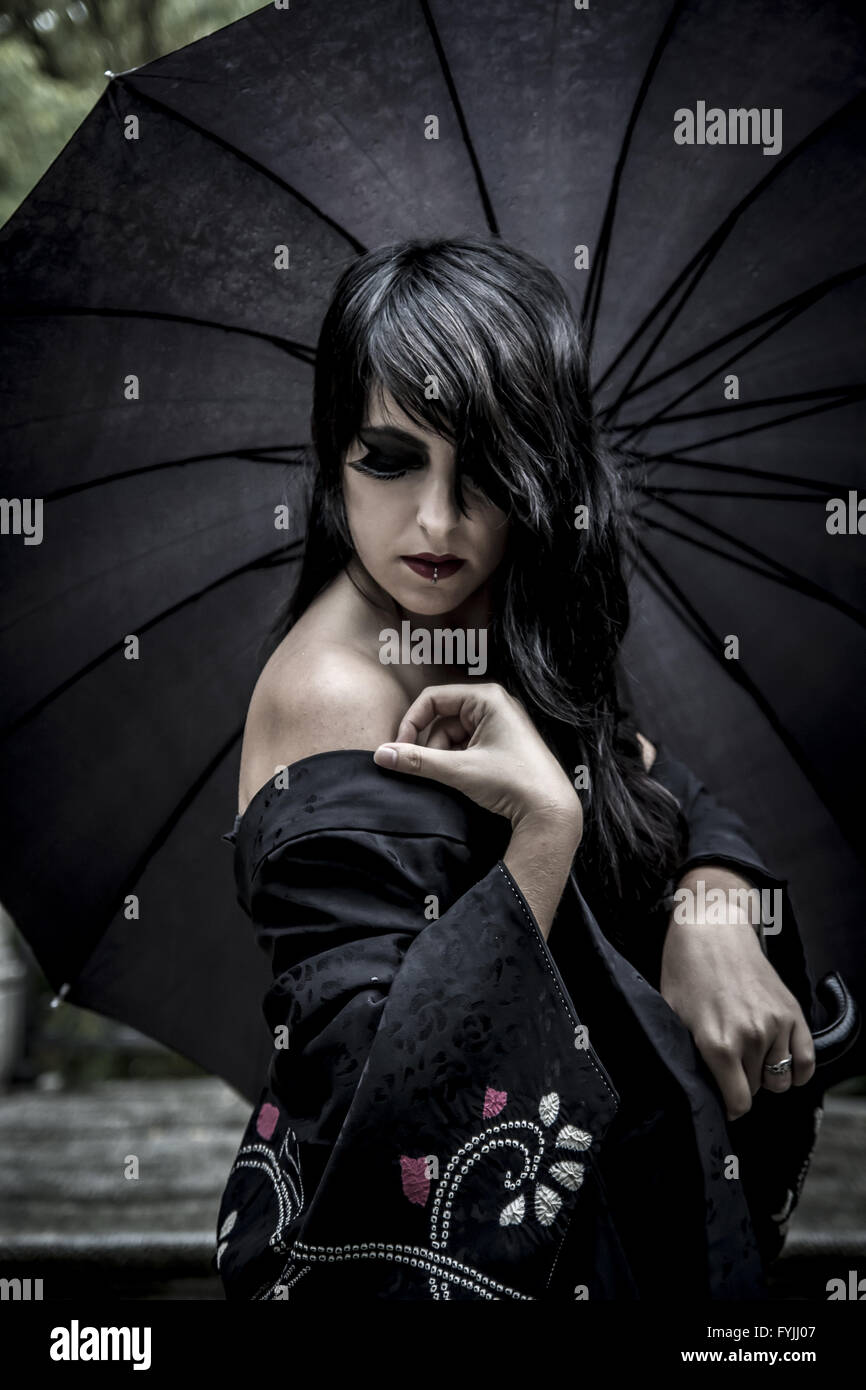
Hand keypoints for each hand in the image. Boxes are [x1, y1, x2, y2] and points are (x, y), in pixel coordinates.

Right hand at [373, 682, 581, 837]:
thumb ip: (417, 761)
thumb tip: (381, 755)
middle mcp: (495, 705)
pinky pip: (467, 746)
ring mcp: (499, 725)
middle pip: (442, 718)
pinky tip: (466, 780)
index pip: (433, 699)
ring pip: (453, 735)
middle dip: (432, 746)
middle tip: (431, 770)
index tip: (400, 750)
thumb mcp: (459, 770)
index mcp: (487, 698)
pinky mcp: (501, 744)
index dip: (411, 723)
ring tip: (455, 778)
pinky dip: (458, 762)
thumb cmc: (512, 782)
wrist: (549, 811)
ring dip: (444, 757)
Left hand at [660, 867, 815, 1120]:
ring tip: (748, 1055)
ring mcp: (775, 1025)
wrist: (712, 929)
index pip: (738, 1103)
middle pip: (755, 1090)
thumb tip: (691, 1089)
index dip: (728, 1106)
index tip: (722, 1099)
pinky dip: (796, 1069)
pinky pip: (806, 1062)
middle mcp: (750, 1037)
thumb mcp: (671, 1015)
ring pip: (779, 1079)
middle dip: (741, 1083)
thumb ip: (685, 1055)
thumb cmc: (686, 971)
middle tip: (727, 1063)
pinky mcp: (792, 1013)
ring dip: (765, 1074)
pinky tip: (779, 1060)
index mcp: (717, 1044)